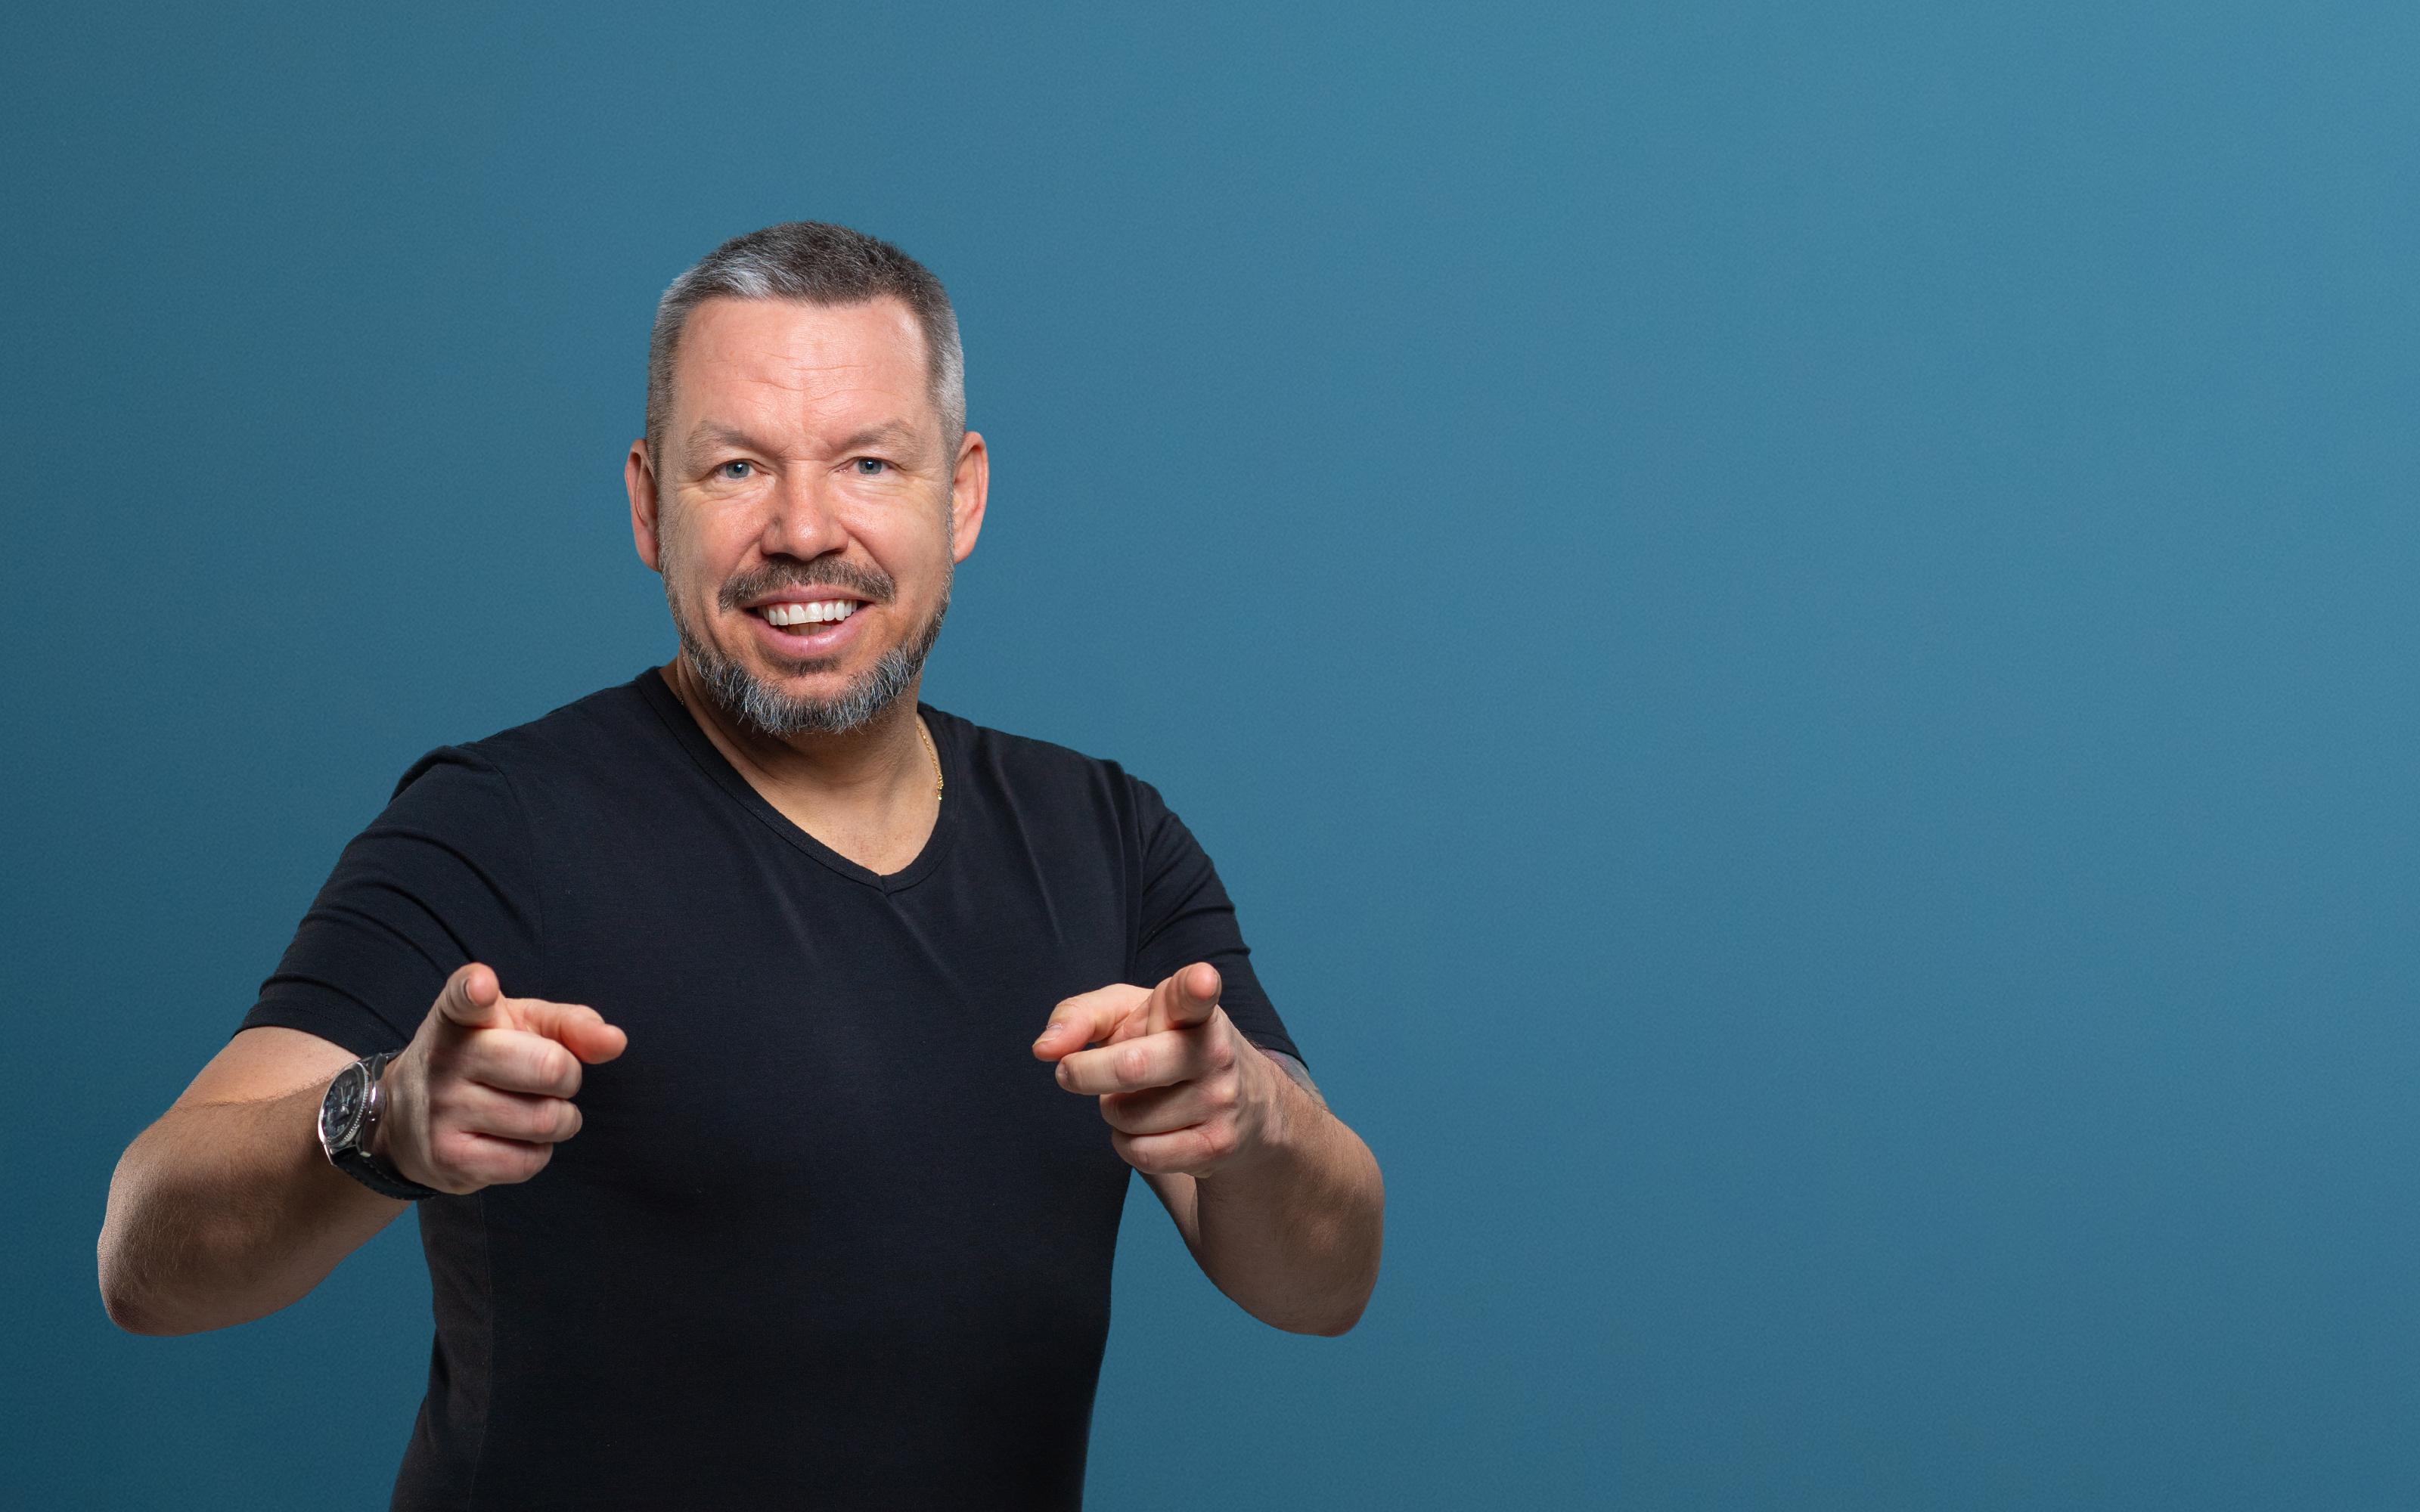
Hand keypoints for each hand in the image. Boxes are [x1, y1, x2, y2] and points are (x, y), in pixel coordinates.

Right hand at [376, 963, 627, 1194]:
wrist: (406, 1116)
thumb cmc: (485, 1058)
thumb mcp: (521, 1026)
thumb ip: (571, 1024)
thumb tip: (616, 1042)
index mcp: (460, 1016)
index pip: (464, 996)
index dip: (476, 990)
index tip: (482, 986)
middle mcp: (445, 1059)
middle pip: (550, 1068)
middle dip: (568, 1077)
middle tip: (552, 1079)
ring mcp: (442, 1111)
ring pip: (547, 1120)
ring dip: (560, 1119)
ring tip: (535, 1110)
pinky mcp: (449, 1159)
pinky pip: (529, 1162)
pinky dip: (538, 1153)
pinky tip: (517, 1139)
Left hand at [1032, 962, 1282, 1179]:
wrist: (1246, 1105)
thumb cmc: (1167, 1045)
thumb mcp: (1128, 1015)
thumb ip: (1080, 1016)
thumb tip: (1044, 1049)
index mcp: (1194, 1008)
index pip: (1195, 994)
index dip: (1196, 986)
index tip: (1200, 980)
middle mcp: (1215, 1050)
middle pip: (1132, 1066)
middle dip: (1086, 1073)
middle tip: (1069, 1072)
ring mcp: (1220, 1100)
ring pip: (1126, 1116)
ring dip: (1113, 1111)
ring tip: (1139, 1098)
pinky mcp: (1217, 1145)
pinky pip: (1140, 1153)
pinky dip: (1127, 1143)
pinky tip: (1149, 1128)